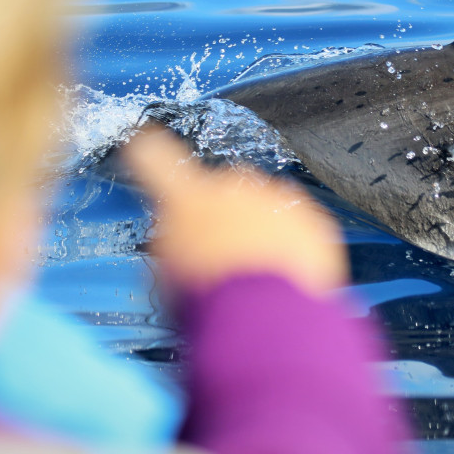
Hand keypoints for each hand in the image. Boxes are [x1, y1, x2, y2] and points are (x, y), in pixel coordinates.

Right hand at [124, 128, 346, 296]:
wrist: (263, 313)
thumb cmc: (208, 298)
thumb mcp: (169, 272)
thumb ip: (175, 244)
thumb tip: (185, 243)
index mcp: (187, 198)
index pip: (157, 161)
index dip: (147, 149)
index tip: (143, 140)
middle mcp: (231, 186)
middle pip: (225, 189)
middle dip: (225, 214)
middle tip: (224, 256)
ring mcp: (275, 199)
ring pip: (266, 206)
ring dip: (262, 229)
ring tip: (257, 275)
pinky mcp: (311, 218)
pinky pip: (300, 225)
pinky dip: (294, 245)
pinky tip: (285, 276)